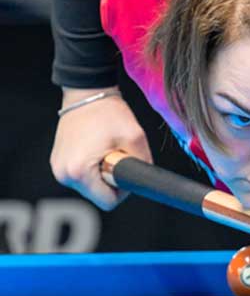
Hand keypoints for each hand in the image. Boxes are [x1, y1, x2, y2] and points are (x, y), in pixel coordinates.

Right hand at [50, 87, 152, 209]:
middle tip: (117, 156)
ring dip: (102, 174)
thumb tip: (146, 183)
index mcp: (79, 172)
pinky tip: (96, 149)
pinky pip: (82, 176)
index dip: (123, 191)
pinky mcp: (58, 163)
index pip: (109, 202)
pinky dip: (92, 168)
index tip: (126, 170)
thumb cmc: (109, 113)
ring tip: (105, 150)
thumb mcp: (136, 139)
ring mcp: (58, 169)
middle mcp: (64, 174)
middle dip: (112, 181)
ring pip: (91, 187)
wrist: (87, 93)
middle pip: (98, 196)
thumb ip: (143, 166)